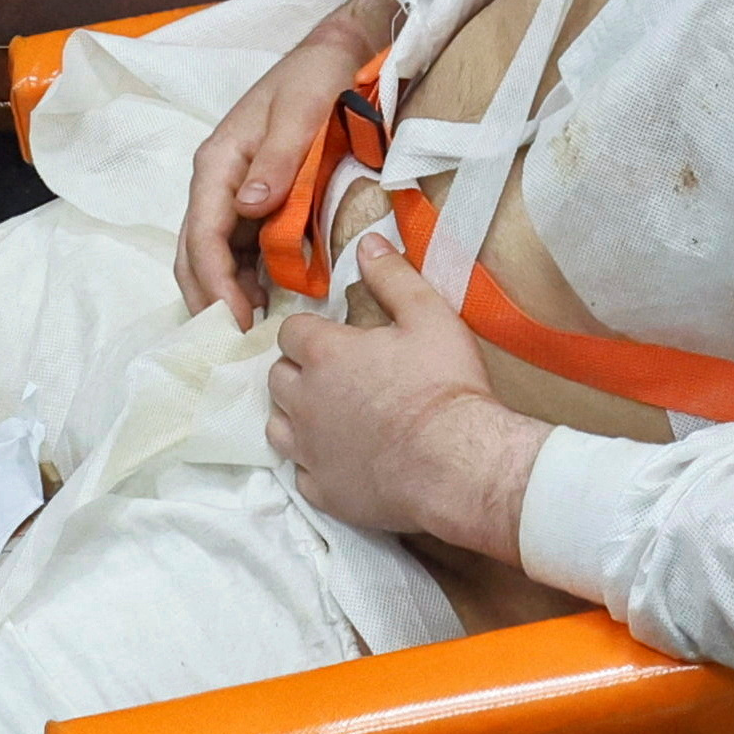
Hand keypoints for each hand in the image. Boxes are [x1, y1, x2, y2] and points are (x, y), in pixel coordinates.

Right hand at [177, 0, 396, 322]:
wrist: (336, 55)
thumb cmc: (316, 79)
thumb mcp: (300, 112)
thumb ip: (277, 159)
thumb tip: (249, 207)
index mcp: (219, 161)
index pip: (203, 234)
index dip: (215, 282)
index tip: (237, 319)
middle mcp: (218, 179)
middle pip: (195, 250)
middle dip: (208, 297)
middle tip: (234, 340)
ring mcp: (235, 190)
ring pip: (212, 253)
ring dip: (223, 291)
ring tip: (249, 329)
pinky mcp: (255, 198)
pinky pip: (239, 246)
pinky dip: (242, 277)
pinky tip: (262, 299)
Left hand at [269, 233, 540, 555]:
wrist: (457, 464)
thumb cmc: (445, 386)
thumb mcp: (429, 317)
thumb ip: (393, 277)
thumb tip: (368, 242)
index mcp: (325, 354)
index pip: (291, 332)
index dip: (311, 333)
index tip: (335, 339)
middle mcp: (304, 399)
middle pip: (277, 376)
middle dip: (298, 371)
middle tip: (335, 374)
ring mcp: (309, 450)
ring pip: (276, 425)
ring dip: (295, 416)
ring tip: (328, 415)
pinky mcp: (322, 491)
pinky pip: (300, 474)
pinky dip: (313, 463)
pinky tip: (340, 458)